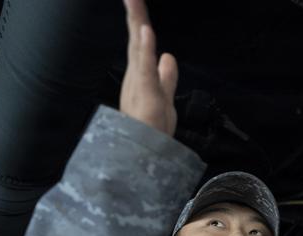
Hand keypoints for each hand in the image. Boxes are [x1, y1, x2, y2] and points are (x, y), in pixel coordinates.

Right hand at [119, 0, 177, 134]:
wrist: (145, 153)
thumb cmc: (153, 128)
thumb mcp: (166, 95)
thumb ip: (167, 76)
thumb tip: (168, 56)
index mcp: (141, 74)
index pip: (141, 41)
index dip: (140, 20)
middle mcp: (136, 75)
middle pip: (136, 39)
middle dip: (135, 14)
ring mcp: (139, 83)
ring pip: (137, 48)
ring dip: (137, 23)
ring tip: (134, 0)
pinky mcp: (145, 93)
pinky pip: (145, 68)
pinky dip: (145, 49)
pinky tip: (145, 31)